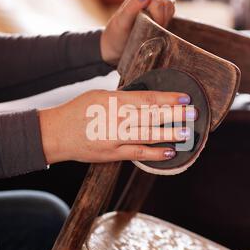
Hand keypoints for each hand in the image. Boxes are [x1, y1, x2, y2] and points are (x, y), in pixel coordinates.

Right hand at [38, 90, 196, 163]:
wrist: (56, 134)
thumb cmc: (77, 111)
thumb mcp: (99, 96)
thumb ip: (122, 98)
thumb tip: (147, 99)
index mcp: (113, 101)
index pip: (146, 98)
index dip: (167, 98)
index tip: (184, 97)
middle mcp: (115, 119)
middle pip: (151, 116)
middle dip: (174, 115)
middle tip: (193, 113)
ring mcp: (114, 138)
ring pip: (147, 135)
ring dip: (169, 134)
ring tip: (187, 133)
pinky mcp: (112, 154)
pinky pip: (137, 153)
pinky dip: (155, 153)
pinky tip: (169, 151)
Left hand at [100, 0, 175, 64]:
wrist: (113, 48)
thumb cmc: (116, 36)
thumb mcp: (122, 22)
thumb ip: (132, 7)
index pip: (159, 2)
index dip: (159, 16)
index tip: (152, 28)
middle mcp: (145, 0)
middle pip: (167, 3)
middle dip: (163, 18)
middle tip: (153, 30)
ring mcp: (152, 7)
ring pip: (170, 6)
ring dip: (166, 19)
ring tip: (155, 29)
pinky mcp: (157, 15)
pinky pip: (170, 12)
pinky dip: (168, 20)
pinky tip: (158, 28)